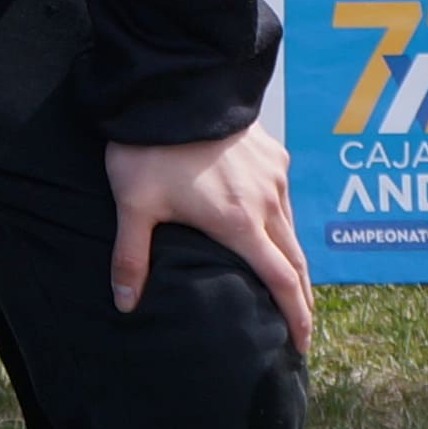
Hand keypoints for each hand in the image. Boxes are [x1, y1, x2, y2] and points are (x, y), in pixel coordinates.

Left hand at [108, 124, 311, 352]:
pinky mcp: (272, 152)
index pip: (281, 282)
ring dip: (293, 259)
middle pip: (296, 261)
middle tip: (301, 327)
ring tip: (285, 282)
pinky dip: (283, 221)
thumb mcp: (134, 205)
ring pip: (292, 228)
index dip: (296, 317)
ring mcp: (274, 175)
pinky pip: (284, 196)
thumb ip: (131, 257)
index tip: (302, 344)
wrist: (174, 84)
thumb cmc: (151, 147)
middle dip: (302, 298)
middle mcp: (268, 202)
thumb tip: (125, 305)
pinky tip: (270, 226)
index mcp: (240, 223)